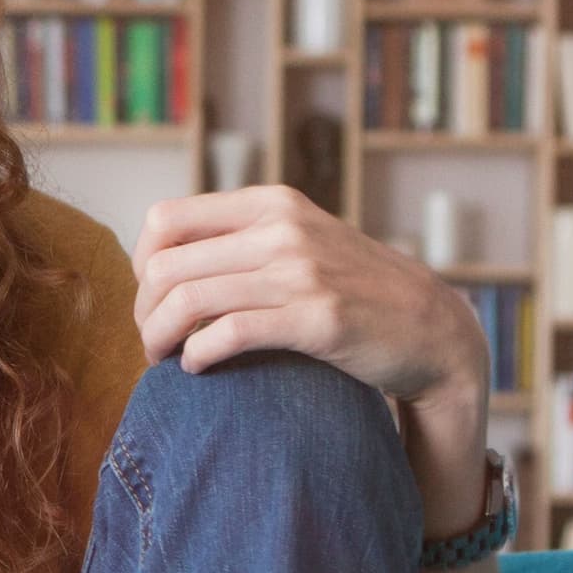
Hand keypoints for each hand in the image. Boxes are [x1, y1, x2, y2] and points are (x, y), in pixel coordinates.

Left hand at [130, 185, 492, 527]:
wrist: (431, 327)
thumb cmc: (352, 290)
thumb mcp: (300, 241)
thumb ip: (242, 238)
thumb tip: (160, 258)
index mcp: (271, 204)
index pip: (165, 220)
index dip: (142, 264)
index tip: (152, 298)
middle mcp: (282, 230)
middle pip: (167, 266)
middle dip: (144, 311)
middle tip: (151, 340)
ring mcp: (301, 273)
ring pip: (188, 301)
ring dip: (159, 338)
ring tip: (162, 358)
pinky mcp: (317, 320)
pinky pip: (228, 335)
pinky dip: (197, 356)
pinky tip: (197, 368)